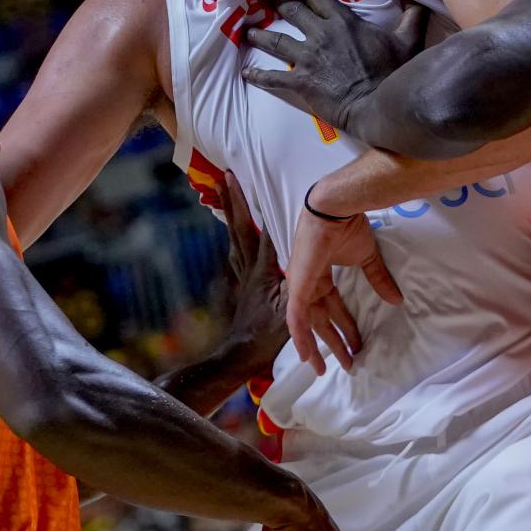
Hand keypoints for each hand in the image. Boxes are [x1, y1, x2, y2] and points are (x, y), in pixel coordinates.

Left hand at [218, 172, 287, 370]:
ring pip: (236, 237)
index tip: (253, 184)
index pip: (263, 233)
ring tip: (224, 192)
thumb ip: (298, 290)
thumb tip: (305, 266)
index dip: (257, 209)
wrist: (241, 354)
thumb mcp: (289, 313)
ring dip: (231, 214)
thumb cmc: (267, 336)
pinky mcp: (242, 282)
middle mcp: (250, 268)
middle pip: (240, 228)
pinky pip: (237, 251)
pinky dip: (236, 236)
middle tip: (225, 176)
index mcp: (264, 272)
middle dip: (233, 201)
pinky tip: (237, 233)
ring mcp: (243, 274)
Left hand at [242, 0, 427, 131]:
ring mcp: (308, 57)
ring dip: (260, 34)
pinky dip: (258, 74)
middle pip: (292, 12)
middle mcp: (321, 34)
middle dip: (276, 2)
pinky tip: (246, 72)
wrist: (378, 105)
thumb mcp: (409, 40)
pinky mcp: (300, 81)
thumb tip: (420, 0)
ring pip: (276, 40)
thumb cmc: (394, 72)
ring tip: (248, 30)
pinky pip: (274, 77)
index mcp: (343, 21)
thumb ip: (412, 17)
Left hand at [284, 197, 400, 376]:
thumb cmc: (349, 228)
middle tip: (347, 363)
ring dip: (316, 346)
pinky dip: (300, 336)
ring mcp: (300, 285)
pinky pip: (296, 317)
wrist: (337, 210)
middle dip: (334, 342)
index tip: (357, 345)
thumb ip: (378, 279)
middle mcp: (307, 283)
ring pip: (305, 324)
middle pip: (320, 320)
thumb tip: (397, 299)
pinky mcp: (298, 286)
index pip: (331, 308)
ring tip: (324, 368)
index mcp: (320, 276)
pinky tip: (306, 355)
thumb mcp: (367, 258)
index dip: (344, 327)